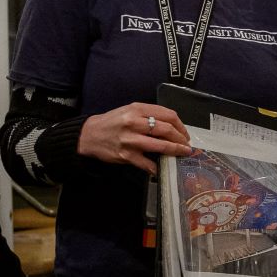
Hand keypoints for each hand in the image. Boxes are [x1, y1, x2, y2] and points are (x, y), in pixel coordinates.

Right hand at [77, 103, 191, 172]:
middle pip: (167, 129)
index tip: (184, 133)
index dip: (181, 125)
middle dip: (181, 139)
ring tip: (182, 153)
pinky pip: (147, 163)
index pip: (168, 114)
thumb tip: (171, 126)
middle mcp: (134, 122)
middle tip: (186, 145)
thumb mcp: (129, 111)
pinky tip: (162, 168)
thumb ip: (149, 115)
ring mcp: (130, 140)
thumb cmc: (112, 122)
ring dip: (175, 151)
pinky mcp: (126, 155)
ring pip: (161, 145)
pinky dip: (157, 167)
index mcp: (137, 109)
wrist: (90, 134)